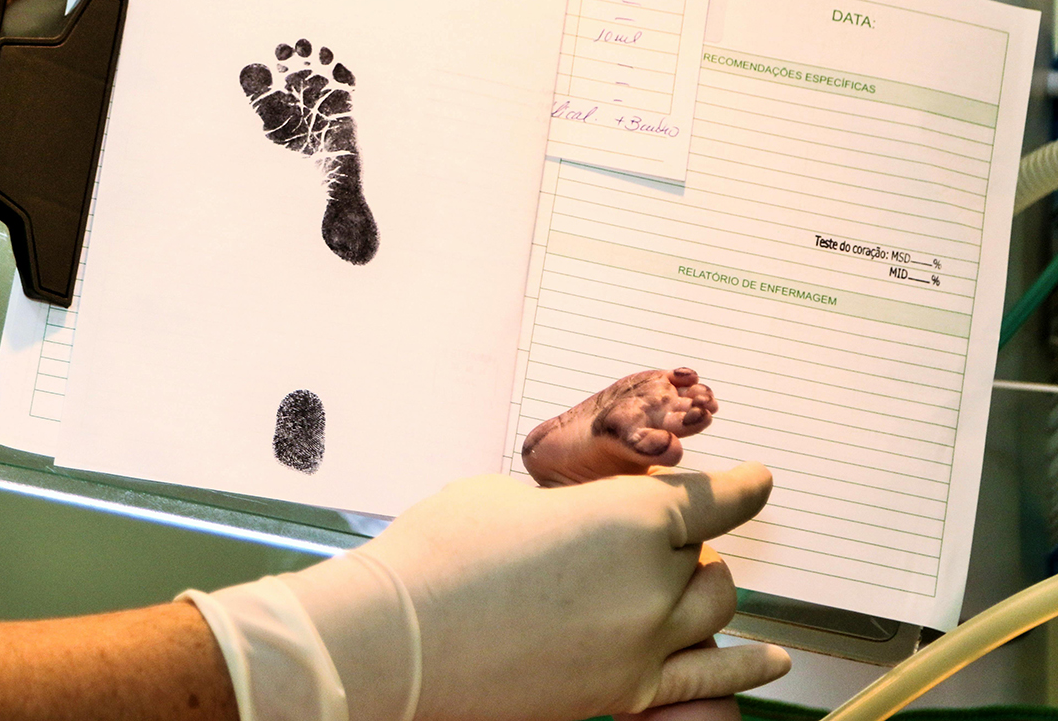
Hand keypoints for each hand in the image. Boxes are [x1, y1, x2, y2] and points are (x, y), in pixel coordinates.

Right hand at [281, 464, 788, 720]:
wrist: (400, 640)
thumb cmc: (441, 557)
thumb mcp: (508, 499)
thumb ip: (566, 509)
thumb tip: (579, 529)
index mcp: (630, 516)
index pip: (710, 498)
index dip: (741, 486)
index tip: (758, 480)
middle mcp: (652, 581)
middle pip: (703, 554)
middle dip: (682, 540)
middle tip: (649, 537)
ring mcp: (643, 643)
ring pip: (715, 610)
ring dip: (703, 588)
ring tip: (690, 580)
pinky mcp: (625, 692)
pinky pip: (710, 678)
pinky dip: (748, 666)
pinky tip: (772, 661)